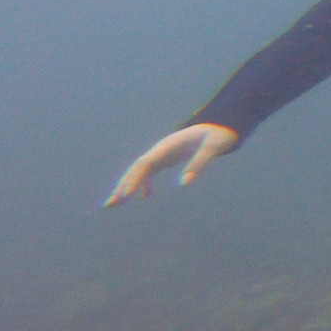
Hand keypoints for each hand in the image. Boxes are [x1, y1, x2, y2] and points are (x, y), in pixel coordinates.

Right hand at [103, 123, 239, 206]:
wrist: (221, 125)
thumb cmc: (218, 136)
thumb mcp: (213, 148)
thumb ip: (199, 163)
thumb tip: (184, 184)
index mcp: (167, 146)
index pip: (145, 164)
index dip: (133, 180)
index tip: (125, 196)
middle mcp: (160, 149)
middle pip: (136, 168)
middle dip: (122, 186)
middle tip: (109, 205)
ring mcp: (162, 153)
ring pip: (139, 170)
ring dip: (127, 186)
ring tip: (115, 204)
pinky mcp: (167, 158)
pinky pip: (150, 171)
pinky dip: (143, 184)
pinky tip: (144, 198)